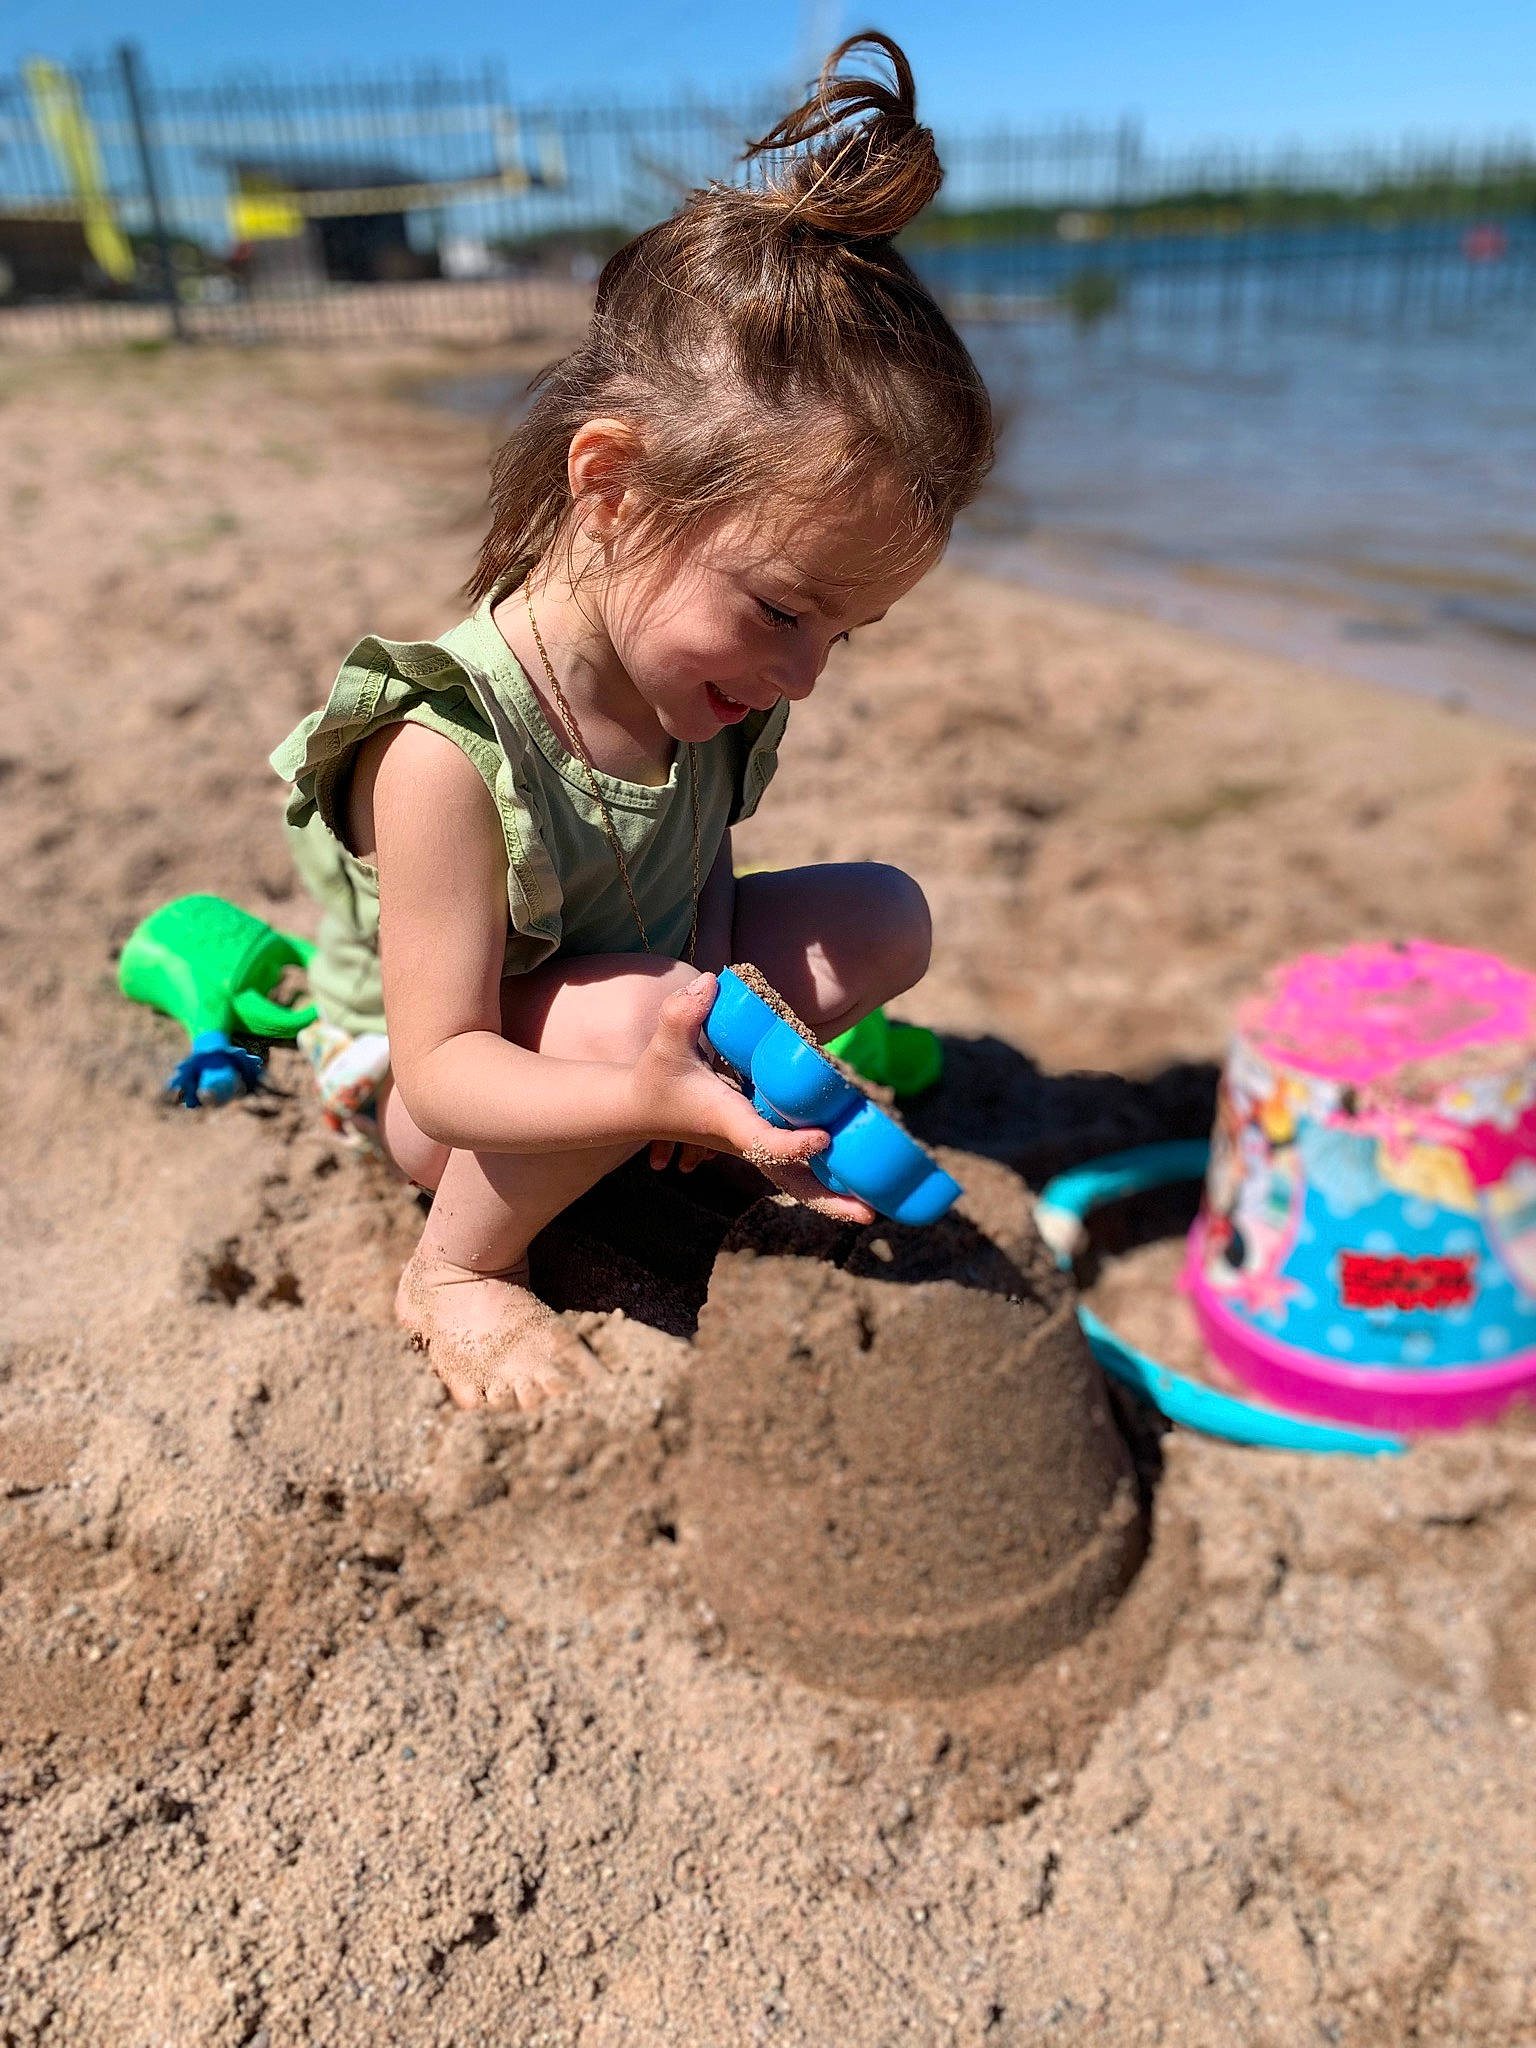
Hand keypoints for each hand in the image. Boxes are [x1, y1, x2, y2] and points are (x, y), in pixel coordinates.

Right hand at [630, 973, 875, 1224]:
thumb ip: (681, 1013)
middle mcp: (747, 1140)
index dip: (792, 1145)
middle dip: (828, 1201)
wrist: (643, 1106)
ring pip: (798, 1182)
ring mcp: (756, 1146)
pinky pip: (798, 1170)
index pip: (763, 1141)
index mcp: (729, 1122)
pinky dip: (826, 1180)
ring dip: (834, 1198)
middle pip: (791, 1181)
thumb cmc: (657, 1074)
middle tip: (869, 1216)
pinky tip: (860, 1184)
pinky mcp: (761, 1141)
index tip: (823, 1138)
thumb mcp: (664, 1041)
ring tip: (875, 1211)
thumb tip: (709, 983)